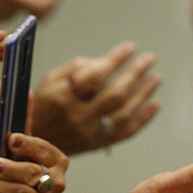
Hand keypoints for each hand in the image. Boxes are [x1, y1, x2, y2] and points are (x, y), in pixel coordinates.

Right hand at [31, 42, 160, 154]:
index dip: (116, 60)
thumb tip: (108, 63)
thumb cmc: (45, 105)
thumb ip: (79, 68)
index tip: (130, 47)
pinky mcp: (99, 144)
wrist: (37, 142)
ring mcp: (90, 134)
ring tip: (156, 77)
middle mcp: (78, 117)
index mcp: (63, 97)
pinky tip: (155, 103)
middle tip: (149, 58)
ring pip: (125, 113)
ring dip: (144, 94)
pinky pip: (127, 132)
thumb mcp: (51, 80)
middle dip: (135, 74)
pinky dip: (144, 118)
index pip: (96, 76)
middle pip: (115, 94)